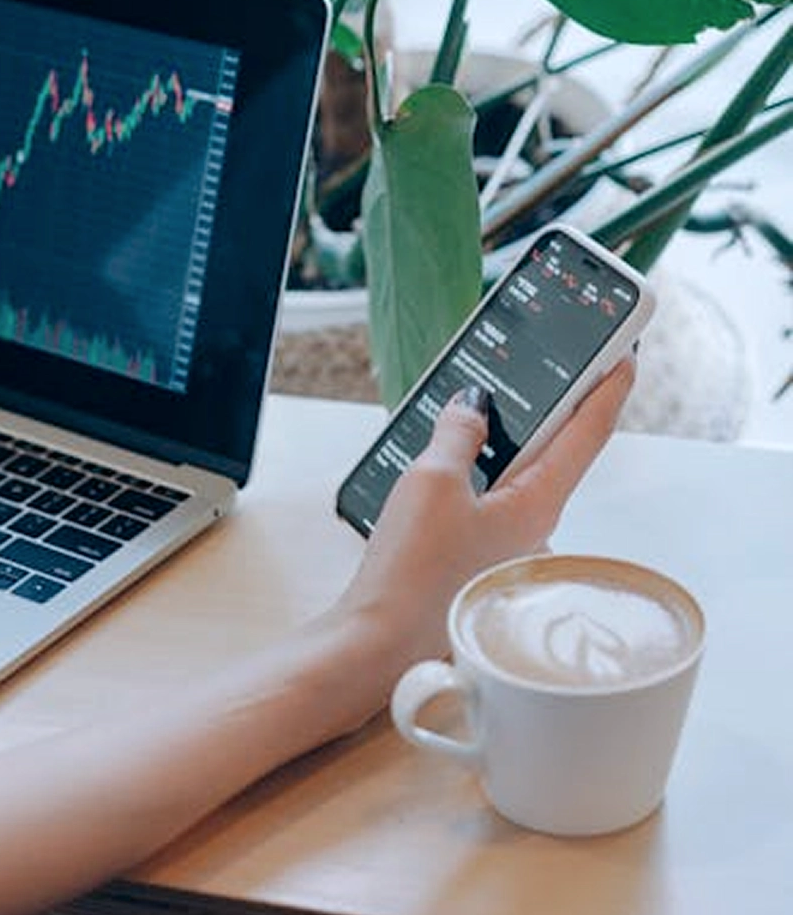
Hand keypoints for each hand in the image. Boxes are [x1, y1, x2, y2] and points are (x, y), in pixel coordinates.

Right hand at [330, 359, 635, 706]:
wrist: (379, 645)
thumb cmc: (413, 573)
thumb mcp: (432, 481)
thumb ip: (458, 435)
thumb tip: (472, 408)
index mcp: (538, 506)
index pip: (587, 434)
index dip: (606, 388)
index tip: (623, 355)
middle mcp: (532, 532)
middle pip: (550, 456)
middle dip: (543, 415)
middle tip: (536, 375)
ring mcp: (503, 553)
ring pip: (511, 484)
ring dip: (497, 449)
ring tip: (467, 418)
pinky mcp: (473, 567)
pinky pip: (482, 510)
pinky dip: (469, 483)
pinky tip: (437, 475)